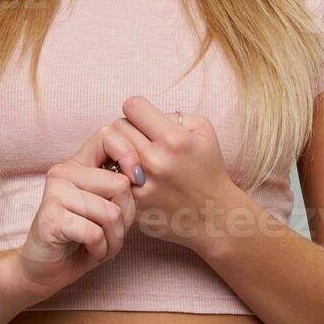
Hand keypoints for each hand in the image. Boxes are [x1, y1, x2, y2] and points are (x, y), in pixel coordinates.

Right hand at [4, 128, 138, 302]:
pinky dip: (100, 249)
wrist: (45, 270)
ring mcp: (54, 193)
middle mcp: (63, 172)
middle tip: (113, 232)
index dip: (129, 155)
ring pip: (110, 212)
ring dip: (114, 239)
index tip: (137, 180)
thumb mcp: (107, 208)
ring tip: (102, 245)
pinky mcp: (50, 218)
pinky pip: (95, 233)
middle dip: (126, 217)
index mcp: (78, 163)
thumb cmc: (82, 239)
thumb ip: (120, 187)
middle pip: (119, 184)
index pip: (109, 134)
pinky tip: (90, 252)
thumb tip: (139, 176)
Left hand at [110, 96, 248, 252]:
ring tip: (135, 157)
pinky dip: (117, 174)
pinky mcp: (132, 204)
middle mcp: (155, 161)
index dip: (138, 110)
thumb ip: (175, 115)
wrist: (214, 216)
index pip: (133, 106)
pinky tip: (131, 177)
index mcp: (173, 139)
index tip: (144, 119)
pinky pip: (110, 178)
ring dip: (120, 151)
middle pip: (118, 126)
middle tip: (141, 140)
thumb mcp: (204, 132)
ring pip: (109, 151)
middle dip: (129, 129)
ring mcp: (141, 185)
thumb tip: (150, 116)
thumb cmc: (209, 170)